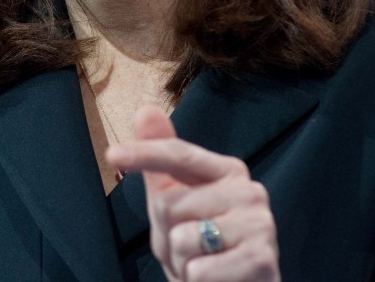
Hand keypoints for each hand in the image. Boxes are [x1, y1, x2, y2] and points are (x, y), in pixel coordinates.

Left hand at [107, 105, 279, 281]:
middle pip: (169, 204)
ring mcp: (259, 224)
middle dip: (167, 236)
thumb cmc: (204, 250)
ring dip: (182, 263)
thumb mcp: (175, 206)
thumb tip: (145, 109)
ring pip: (182, 239)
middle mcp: (250, 191)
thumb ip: (161, 162)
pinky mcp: (262, 260)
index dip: (144, 154)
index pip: (179, 155)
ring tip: (204, 266)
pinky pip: (199, 271)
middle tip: (190, 251)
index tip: (112, 154)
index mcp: (228, 171)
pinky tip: (217, 281)